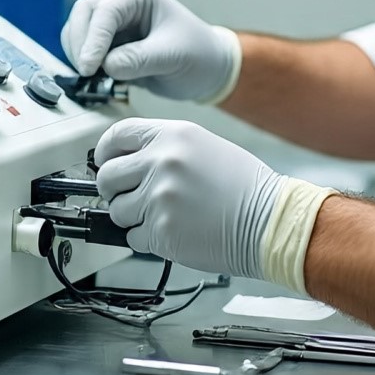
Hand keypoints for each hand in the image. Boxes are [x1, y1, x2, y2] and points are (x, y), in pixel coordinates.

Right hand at [60, 0, 239, 102]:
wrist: (207, 69)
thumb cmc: (198, 54)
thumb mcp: (172, 56)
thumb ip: (138, 59)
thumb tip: (107, 65)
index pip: (105, 11)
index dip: (93, 39)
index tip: (89, 67)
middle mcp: (120, 0)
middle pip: (82, 15)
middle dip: (81, 44)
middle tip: (87, 74)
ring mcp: (111, 20)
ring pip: (76, 31)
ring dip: (79, 54)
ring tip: (95, 78)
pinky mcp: (107, 40)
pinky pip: (82, 47)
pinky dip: (83, 63)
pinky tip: (97, 79)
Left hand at [94, 119, 284, 277]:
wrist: (271, 221)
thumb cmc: (244, 187)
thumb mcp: (203, 147)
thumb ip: (162, 149)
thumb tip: (126, 160)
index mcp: (172, 136)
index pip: (117, 136)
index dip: (105, 152)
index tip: (103, 162)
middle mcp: (162, 162)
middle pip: (107, 176)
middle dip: (114, 190)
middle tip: (130, 196)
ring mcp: (159, 197)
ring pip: (117, 210)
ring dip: (133, 217)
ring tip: (164, 215)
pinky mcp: (161, 230)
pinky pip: (133, 237)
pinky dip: (147, 239)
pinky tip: (174, 231)